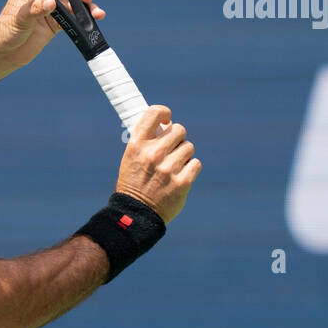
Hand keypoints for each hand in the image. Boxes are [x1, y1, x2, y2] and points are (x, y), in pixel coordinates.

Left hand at [0, 0, 103, 69]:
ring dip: (86, 0)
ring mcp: (54, 6)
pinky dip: (87, 15)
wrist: (6, 53)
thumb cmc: (5, 31)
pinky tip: (96, 16)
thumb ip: (34, 9)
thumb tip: (49, 1)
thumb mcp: (19, 18)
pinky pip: (76, 14)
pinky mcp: (59, 21)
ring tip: (91, 9)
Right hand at [115, 105, 200, 224]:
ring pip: (189, 147)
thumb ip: (146, 142)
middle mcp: (153, 154)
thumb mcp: (131, 159)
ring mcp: (168, 168)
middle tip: (171, 149)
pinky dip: (191, 169)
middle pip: (178, 130)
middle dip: (177, 138)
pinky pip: (196, 163)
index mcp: (137, 145)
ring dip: (184, 155)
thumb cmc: (134, 184)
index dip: (164, 113)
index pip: (154, 113)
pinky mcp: (183, 181)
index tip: (167, 119)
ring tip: (173, 167)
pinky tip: (180, 176)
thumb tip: (167, 124)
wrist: (136, 214)